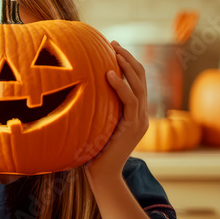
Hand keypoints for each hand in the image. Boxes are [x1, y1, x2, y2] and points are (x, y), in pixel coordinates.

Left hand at [87, 41, 148, 180]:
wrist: (102, 174)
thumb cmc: (92, 150)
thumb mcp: (95, 123)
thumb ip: (96, 107)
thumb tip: (77, 88)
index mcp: (135, 112)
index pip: (137, 81)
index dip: (128, 62)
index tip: (113, 47)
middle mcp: (141, 114)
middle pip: (142, 78)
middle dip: (128, 58)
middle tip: (113, 43)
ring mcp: (140, 120)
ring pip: (139, 86)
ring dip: (127, 67)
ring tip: (115, 52)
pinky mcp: (133, 127)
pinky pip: (130, 101)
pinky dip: (120, 86)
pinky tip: (109, 74)